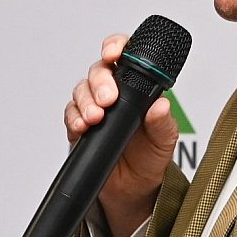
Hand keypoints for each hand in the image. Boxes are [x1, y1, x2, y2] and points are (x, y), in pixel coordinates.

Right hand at [66, 33, 178, 235]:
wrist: (133, 189)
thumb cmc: (150, 158)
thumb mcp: (165, 140)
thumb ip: (163, 122)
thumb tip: (161, 105)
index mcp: (137, 89)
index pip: (125, 56)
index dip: (116, 47)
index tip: (114, 54)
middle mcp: (115, 94)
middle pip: (99, 72)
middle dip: (100, 82)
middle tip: (108, 99)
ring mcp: (96, 108)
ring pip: (82, 90)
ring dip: (85, 101)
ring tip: (95, 117)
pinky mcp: (80, 126)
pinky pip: (71, 113)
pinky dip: (74, 118)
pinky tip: (82, 126)